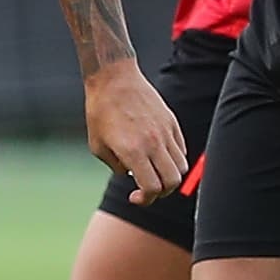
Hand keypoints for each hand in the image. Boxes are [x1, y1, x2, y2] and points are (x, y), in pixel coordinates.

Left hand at [85, 60, 187, 203]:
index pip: (152, 188)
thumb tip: (131, 175)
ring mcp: (166, 132)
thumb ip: (115, 166)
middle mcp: (154, 143)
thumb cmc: (100, 111)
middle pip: (172, 182)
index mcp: (133, 151)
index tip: (134, 196)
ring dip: (170, 177)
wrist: (113, 79)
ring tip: (154, 172)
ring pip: (182, 167)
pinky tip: (158, 156)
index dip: (145, 199)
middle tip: (147, 189)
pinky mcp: (172, 122)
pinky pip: (182, 149)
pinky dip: (174, 160)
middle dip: (161, 193)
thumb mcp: (97, 145)